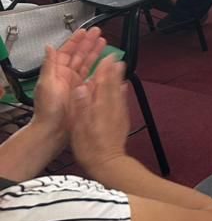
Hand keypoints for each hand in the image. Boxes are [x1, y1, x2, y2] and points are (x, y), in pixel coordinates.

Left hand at [31, 27, 106, 138]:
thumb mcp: (45, 84)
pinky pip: (95, 76)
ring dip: (95, 52)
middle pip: (79, 55)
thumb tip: (49, 47)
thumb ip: (49, 64)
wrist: (55, 128)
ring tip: (103, 42)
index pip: (66, 52)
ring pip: (87, 63)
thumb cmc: (47, 109)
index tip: (83, 32)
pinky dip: (101, 68)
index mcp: (57, 72)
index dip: (75, 41)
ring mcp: (77, 83)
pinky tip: (107, 62)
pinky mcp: (85, 91)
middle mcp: (67, 76)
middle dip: (88, 43)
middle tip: (97, 32)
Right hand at [69, 53, 130, 175]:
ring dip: (119, 78)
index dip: (105, 70)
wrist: (108, 163)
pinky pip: (122, 102)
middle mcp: (112, 108)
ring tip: (121, 67)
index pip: (103, 84)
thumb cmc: (91, 148)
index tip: (107, 57)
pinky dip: (122, 92)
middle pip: (114, 85)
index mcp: (100, 108)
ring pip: (119, 92)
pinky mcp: (122, 121)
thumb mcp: (79, 128)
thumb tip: (81, 88)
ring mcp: (119, 114)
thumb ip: (81, 107)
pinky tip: (123, 88)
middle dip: (114, 71)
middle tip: (116, 57)